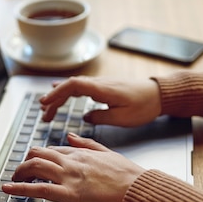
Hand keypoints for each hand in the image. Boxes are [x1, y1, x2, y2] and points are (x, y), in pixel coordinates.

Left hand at [1, 133, 145, 201]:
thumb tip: (70, 135)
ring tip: (12, 180)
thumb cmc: (128, 176)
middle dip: (25, 162)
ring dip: (19, 173)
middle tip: (20, 172)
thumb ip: (87, 143)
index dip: (40, 157)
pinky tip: (8, 189)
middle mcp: (71, 161)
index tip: (34, 163)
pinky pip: (38, 189)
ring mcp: (69, 176)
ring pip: (34, 167)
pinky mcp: (68, 194)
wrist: (139, 190)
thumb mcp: (107, 153)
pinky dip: (19, 188)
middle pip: (38, 154)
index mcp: (81, 152)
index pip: (52, 150)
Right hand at [40, 76, 161, 126]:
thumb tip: (86, 117)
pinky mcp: (102, 88)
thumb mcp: (122, 118)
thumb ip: (101, 117)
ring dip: (59, 97)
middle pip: (69, 86)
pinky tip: (60, 96)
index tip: (45, 102)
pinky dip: (68, 93)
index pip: (73, 85)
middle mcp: (99, 83)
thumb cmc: (144, 106)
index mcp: (102, 89)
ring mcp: (100, 84)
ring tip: (47, 110)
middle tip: (44, 114)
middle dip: (53, 99)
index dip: (57, 93)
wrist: (158, 95)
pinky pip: (80, 88)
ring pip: (73, 87)